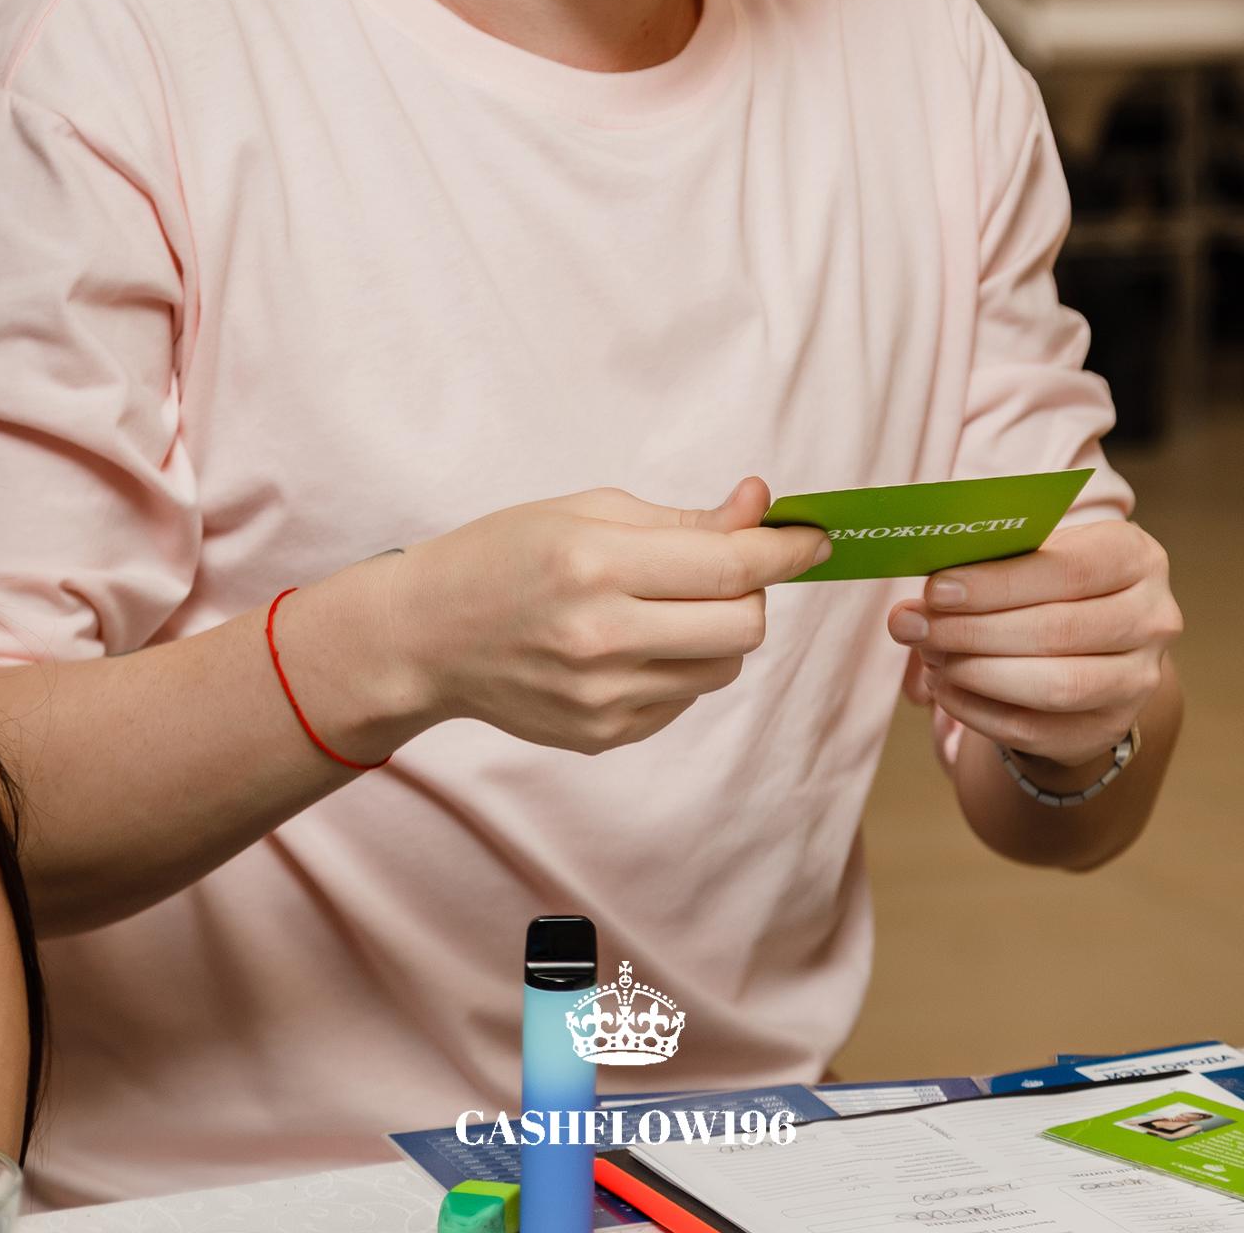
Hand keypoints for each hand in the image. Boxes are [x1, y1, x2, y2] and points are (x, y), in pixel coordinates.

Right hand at [378, 477, 828, 756]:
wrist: (428, 635)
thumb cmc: (505, 554)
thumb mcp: (588, 511)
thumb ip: (683, 519)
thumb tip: (761, 508)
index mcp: (597, 565)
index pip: (729, 565)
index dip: (785, 550)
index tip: (816, 538)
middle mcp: (602, 637)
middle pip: (743, 627)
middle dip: (752, 590)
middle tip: (722, 568)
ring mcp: (604, 697)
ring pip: (723, 669)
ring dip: (719, 632)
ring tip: (667, 604)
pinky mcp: (604, 735)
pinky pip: (685, 698)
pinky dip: (682, 665)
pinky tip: (635, 641)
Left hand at [887, 520, 1180, 771]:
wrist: (1090, 640)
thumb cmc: (1047, 581)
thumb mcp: (1031, 553)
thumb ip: (982, 566)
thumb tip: (915, 605)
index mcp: (1135, 557)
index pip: (1067, 570)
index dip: (998, 583)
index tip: (935, 591)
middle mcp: (1152, 620)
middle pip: (1059, 631)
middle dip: (975, 631)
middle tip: (916, 627)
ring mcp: (1138, 682)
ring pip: (1055, 686)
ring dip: (978, 674)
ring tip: (930, 658)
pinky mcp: (1108, 729)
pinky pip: (1038, 730)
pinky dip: (981, 712)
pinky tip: (945, 690)